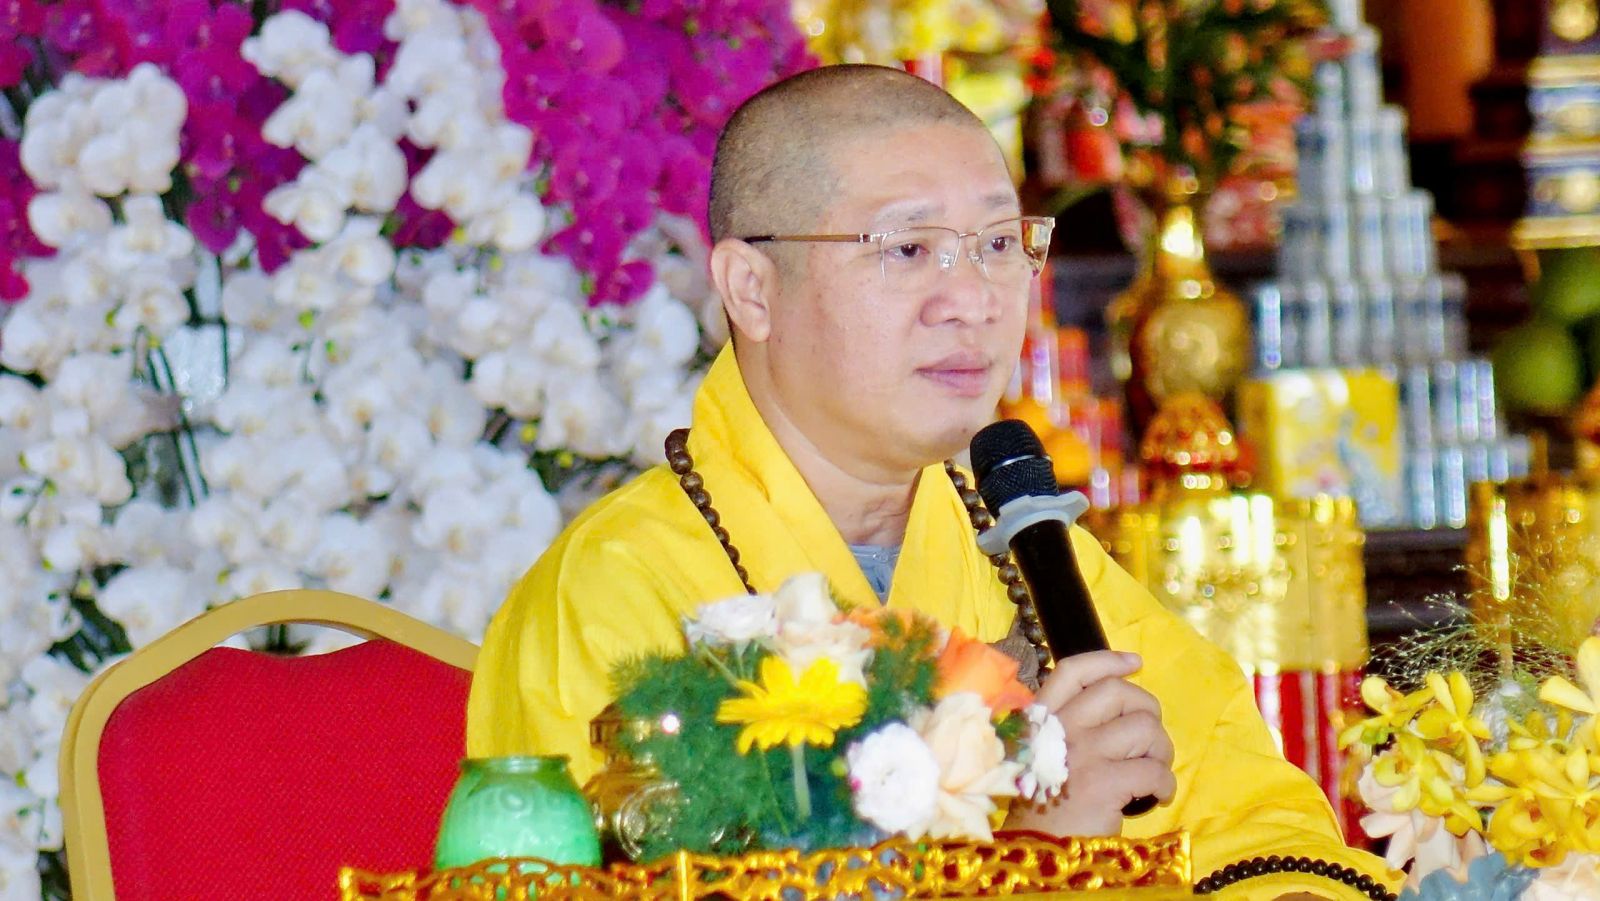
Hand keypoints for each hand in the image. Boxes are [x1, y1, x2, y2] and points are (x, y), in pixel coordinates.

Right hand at [1005, 651, 1174, 836]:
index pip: (1074, 672)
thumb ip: (1067, 726)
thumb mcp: (1044, 753)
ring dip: (1161, 750)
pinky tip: (1156, 796)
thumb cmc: (1043, 803)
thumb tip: (1118, 706)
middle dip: (1147, 712)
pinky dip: (1165, 784)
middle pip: (1120, 694)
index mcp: (1042, 718)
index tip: (1135, 663)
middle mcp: (1060, 728)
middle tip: (1148, 740)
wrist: (1037, 849)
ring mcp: (1083, 754)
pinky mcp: (1104, 784)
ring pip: (1145, 729)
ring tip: (1153, 770)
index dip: (1108, 661)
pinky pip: (1155, 770)